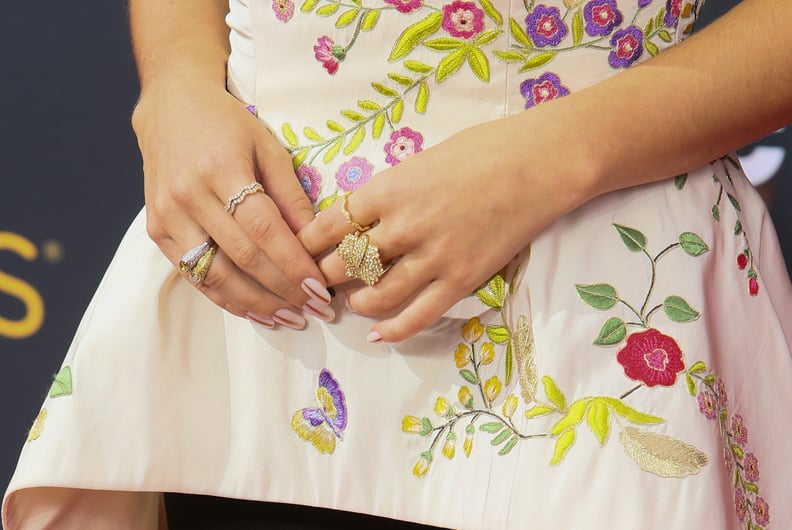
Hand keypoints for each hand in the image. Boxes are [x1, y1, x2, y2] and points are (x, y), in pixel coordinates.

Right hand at [132, 81, 334, 328]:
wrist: (170, 106)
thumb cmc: (227, 123)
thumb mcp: (268, 147)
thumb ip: (290, 195)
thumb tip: (315, 242)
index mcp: (221, 168)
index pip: (263, 228)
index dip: (293, 263)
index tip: (320, 288)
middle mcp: (189, 195)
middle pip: (241, 257)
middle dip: (282, 290)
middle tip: (314, 309)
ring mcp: (167, 215)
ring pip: (214, 274)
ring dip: (254, 303)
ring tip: (288, 318)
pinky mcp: (156, 230)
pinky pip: (193, 274)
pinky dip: (224, 297)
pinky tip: (254, 309)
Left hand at [298, 113, 587, 341]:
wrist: (538, 164)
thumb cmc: (483, 150)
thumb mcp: (421, 160)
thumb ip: (390, 192)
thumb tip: (366, 214)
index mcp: (387, 190)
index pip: (328, 226)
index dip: (308, 244)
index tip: (301, 252)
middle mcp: (401, 227)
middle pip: (345, 264)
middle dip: (326, 277)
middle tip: (320, 283)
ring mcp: (431, 257)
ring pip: (375, 295)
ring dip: (356, 304)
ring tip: (351, 304)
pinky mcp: (460, 279)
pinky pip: (418, 315)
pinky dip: (394, 330)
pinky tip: (378, 336)